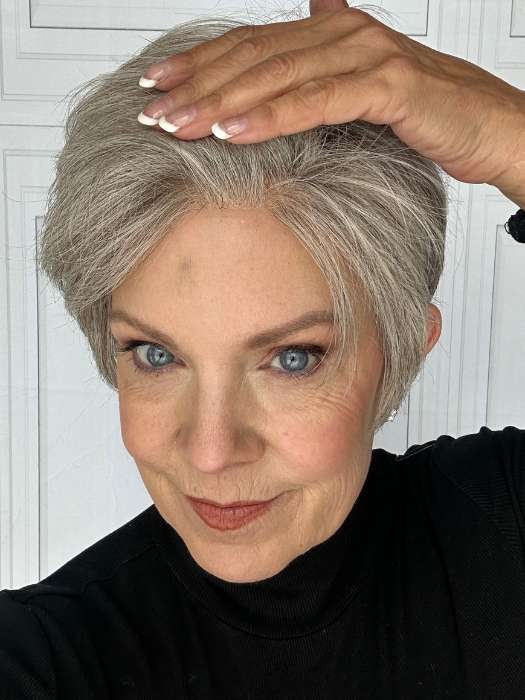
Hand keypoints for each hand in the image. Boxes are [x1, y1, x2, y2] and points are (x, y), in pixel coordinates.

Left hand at [138, 0, 524, 198]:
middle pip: (252, 57)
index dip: (199, 63)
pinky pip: (317, 102)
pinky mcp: (388, 84)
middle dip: (196, 86)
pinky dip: (271, 117)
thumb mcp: (364, 89)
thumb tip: (302, 37)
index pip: (249, 45)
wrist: (491, 124)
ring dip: (221, 103)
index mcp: (330, 32)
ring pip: (277, 77)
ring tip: (177, 125)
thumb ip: (323, 73)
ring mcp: (365, 54)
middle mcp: (342, 33)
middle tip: (151, 111)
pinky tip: (233, 132)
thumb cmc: (427, 113)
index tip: (156, 84)